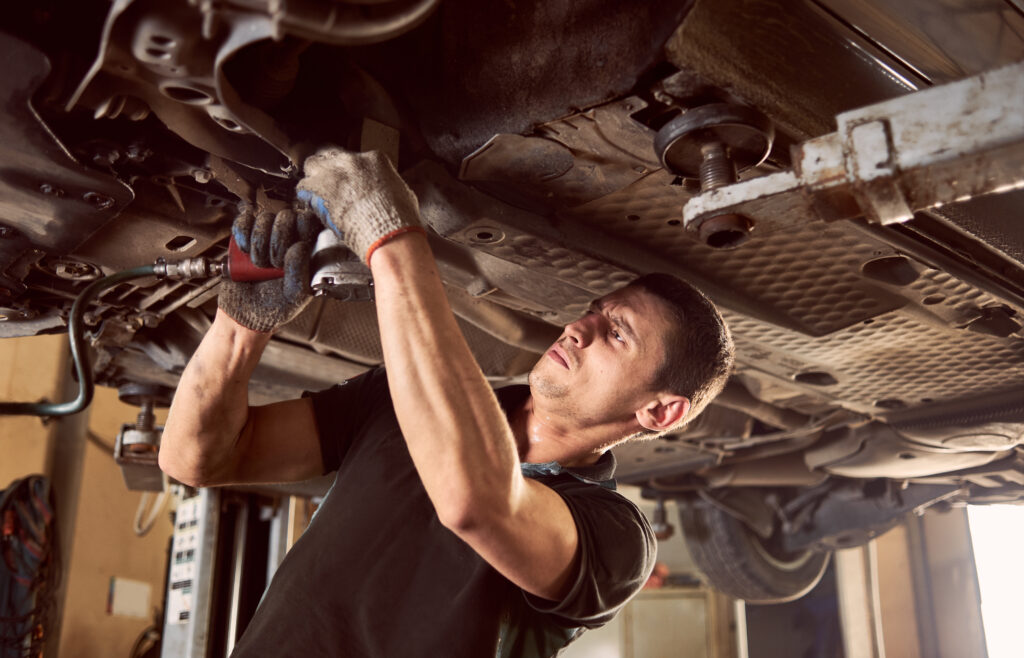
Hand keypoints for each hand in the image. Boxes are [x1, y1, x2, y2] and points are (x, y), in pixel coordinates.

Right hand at [218, 204, 319, 332]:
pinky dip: (242, 235)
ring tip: (258, 265)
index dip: (301, 232)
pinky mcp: (243, 235)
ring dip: (259, 244)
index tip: (292, 251)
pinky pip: (243, 220)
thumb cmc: (274, 307)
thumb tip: (299, 247)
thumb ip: (300, 274)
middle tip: (273, 264)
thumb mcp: (294, 297)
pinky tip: (244, 251)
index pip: (310, 222)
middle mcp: (288, 238)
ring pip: (265, 217)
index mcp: (306, 250)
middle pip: (287, 216)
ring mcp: (265, 234)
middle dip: (277, 243)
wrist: (242, 315)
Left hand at [296, 149, 421, 263]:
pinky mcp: (320, 189)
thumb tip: (385, 193)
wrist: (390, 235)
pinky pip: (304, 186)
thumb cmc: (400, 220)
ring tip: (318, 196)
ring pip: (313, 166)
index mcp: (375, 160)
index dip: (350, 173)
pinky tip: (312, 205)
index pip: (354, 159)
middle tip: (330, 188)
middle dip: (329, 171)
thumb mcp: (402, 194)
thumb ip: (387, 186)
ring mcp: (334, 173)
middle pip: (330, 157)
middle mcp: (353, 161)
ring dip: (315, 180)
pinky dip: (307, 196)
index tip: (350, 183)